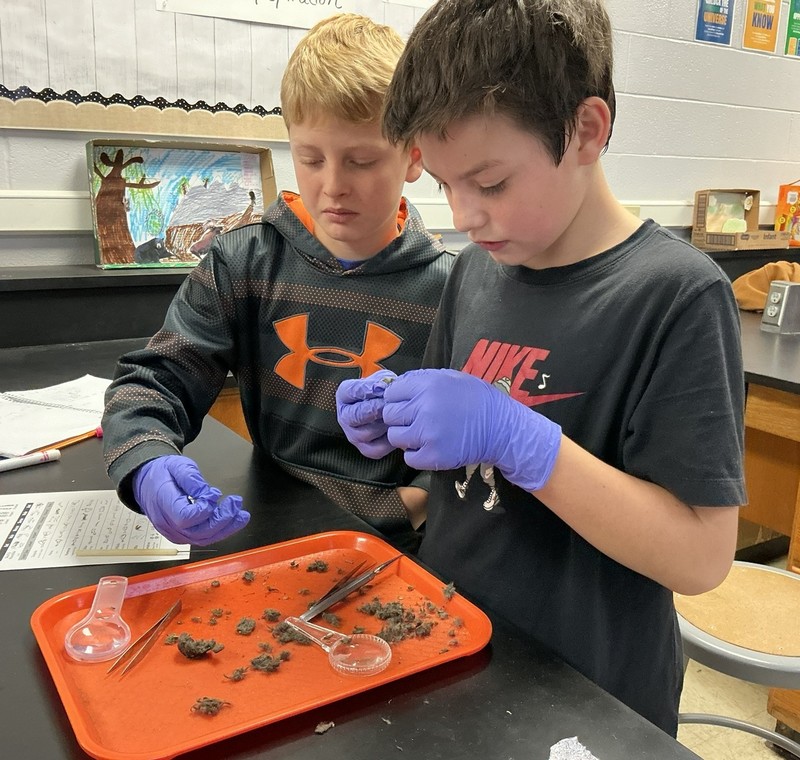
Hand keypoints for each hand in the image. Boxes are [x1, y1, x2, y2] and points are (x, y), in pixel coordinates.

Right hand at [133, 455, 249, 544]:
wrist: (147, 482)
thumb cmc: (162, 473)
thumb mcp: (177, 466)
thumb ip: (192, 479)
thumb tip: (207, 494)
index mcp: (163, 502)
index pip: (184, 517)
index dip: (204, 509)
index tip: (215, 494)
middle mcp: (166, 522)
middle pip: (197, 532)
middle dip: (222, 519)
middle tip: (236, 503)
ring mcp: (173, 531)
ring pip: (202, 538)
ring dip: (226, 528)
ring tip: (241, 514)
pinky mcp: (181, 534)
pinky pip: (201, 538)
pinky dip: (220, 531)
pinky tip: (233, 520)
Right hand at [336, 369, 397, 458]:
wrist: (389, 407)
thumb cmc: (384, 391)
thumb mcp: (382, 379)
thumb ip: (383, 381)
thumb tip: (385, 388)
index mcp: (344, 394)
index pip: (351, 391)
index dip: (367, 389)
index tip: (381, 387)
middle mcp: (344, 416)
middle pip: (355, 415)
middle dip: (375, 409)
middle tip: (388, 404)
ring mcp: (353, 435)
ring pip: (366, 433)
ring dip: (382, 424)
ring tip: (395, 417)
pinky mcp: (366, 449)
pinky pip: (377, 448)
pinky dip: (389, 440)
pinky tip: (396, 430)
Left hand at [382, 369, 561, 492]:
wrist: (500, 428)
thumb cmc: (476, 399)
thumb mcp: (451, 378)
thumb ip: (422, 380)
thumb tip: (397, 386)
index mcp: (427, 385)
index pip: (391, 393)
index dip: (398, 399)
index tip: (408, 404)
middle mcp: (424, 408)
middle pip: (390, 415)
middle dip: (400, 418)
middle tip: (416, 420)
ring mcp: (427, 434)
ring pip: (395, 437)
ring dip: (406, 437)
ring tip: (423, 434)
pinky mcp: (433, 456)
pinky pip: (408, 457)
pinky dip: (416, 454)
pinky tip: (430, 447)